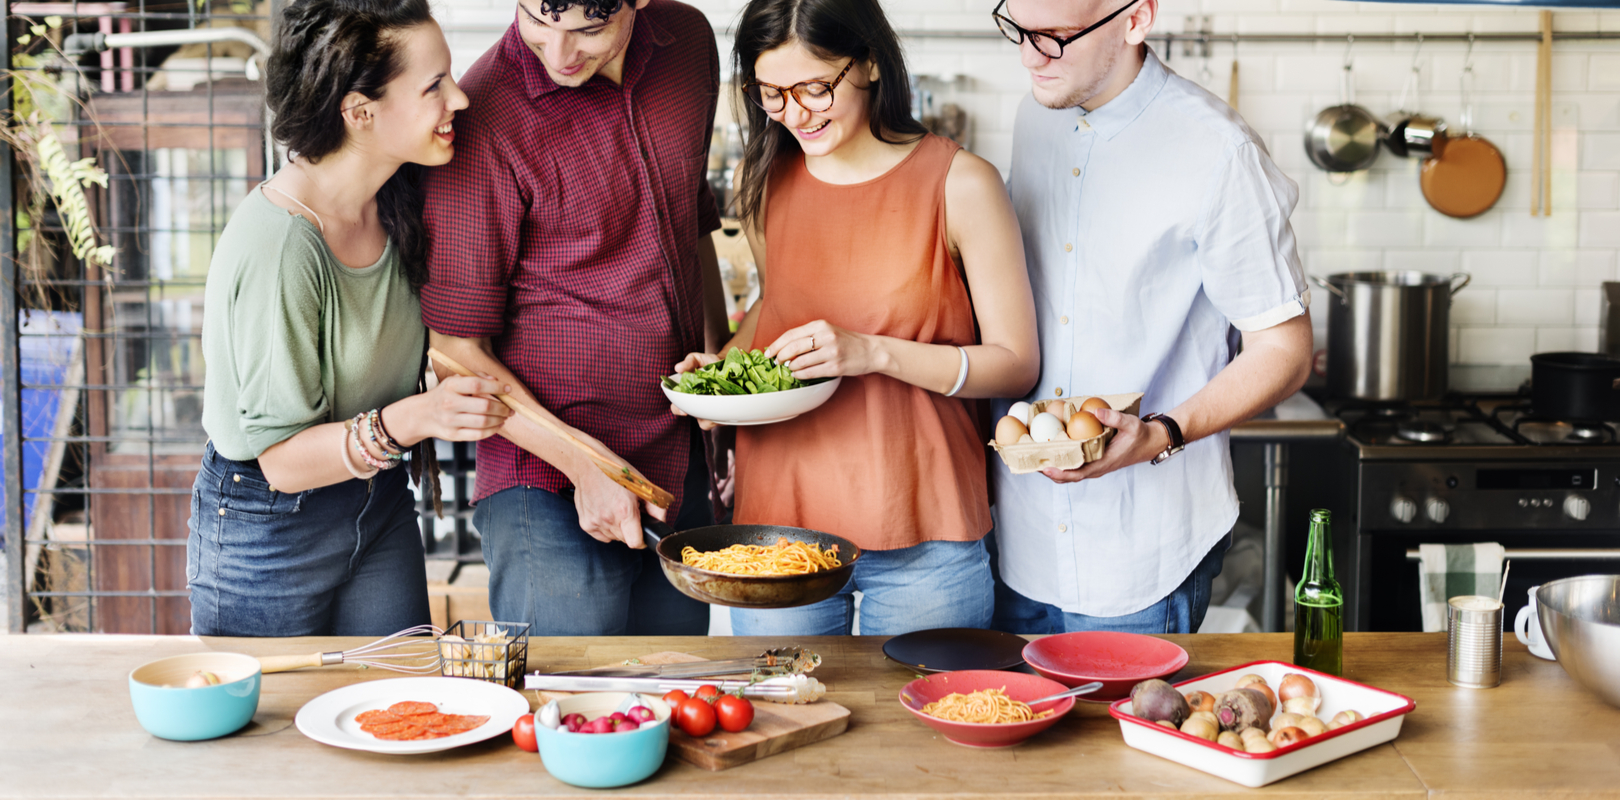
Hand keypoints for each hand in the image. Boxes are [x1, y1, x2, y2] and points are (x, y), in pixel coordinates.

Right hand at [388, 375, 510, 444]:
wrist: (423, 414)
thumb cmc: (445, 395)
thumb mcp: (455, 381)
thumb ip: (475, 377)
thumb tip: (495, 380)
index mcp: (450, 386)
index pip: (476, 385)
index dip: (496, 387)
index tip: (508, 389)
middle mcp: (449, 403)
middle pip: (484, 406)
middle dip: (502, 407)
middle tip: (509, 408)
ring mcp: (450, 421)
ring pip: (483, 422)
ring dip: (500, 419)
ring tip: (505, 416)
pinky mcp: (453, 435)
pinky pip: (478, 435)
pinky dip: (492, 430)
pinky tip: (497, 425)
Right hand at [568, 433, 667, 547]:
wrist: (588, 465)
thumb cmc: (615, 472)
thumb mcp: (642, 485)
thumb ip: (656, 507)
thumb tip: (661, 522)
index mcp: (625, 511)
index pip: (635, 543)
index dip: (642, 540)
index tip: (642, 533)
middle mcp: (609, 519)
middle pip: (625, 540)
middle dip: (630, 530)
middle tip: (629, 514)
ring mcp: (595, 522)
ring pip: (613, 538)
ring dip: (617, 529)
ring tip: (616, 510)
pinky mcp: (585, 523)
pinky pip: (601, 536)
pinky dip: (605, 529)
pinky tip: (606, 513)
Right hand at [668, 352, 725, 429]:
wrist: (728, 363)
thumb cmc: (708, 363)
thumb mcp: (697, 359)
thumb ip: (688, 362)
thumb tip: (678, 368)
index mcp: (687, 396)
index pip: (678, 407)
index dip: (678, 410)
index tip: (683, 411)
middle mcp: (698, 405)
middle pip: (695, 418)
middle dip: (700, 416)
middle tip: (707, 410)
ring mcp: (712, 410)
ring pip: (710, 422)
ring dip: (714, 417)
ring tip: (720, 406)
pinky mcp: (725, 411)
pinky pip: (724, 418)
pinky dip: (726, 414)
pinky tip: (729, 404)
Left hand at [764, 320, 876, 380]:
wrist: (871, 350)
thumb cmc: (846, 341)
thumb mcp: (828, 331)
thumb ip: (809, 336)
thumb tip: (785, 347)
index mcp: (821, 325)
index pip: (791, 334)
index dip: (776, 345)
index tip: (768, 352)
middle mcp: (826, 336)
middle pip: (793, 347)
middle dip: (780, 356)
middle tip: (775, 362)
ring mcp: (831, 352)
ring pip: (801, 361)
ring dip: (790, 367)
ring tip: (788, 369)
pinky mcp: (836, 366)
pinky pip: (811, 372)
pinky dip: (800, 375)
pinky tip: (798, 374)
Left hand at [1040, 408, 1170, 483]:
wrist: (1151, 442)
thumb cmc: (1141, 435)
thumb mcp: (1131, 423)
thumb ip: (1114, 417)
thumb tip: (1094, 411)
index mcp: (1103, 463)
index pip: (1077, 474)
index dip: (1060, 473)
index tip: (1045, 469)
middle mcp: (1097, 467)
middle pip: (1069, 476)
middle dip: (1050, 472)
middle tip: (1031, 463)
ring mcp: (1096, 465)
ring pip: (1071, 472)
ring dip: (1055, 467)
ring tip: (1036, 459)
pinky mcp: (1095, 460)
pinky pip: (1076, 465)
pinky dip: (1063, 461)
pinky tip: (1053, 451)